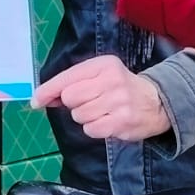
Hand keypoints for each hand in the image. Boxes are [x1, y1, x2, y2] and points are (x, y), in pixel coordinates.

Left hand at [30, 55, 170, 141]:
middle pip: (70, 98)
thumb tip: (42, 97)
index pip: (67, 77)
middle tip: (90, 102)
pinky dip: (94, 128)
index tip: (36, 101)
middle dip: (74, 104)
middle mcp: (111, 80)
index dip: (48, 90)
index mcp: (103, 65)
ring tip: (102, 111)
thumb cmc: (120, 87)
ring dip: (85, 117)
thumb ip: (71, 83)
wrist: (158, 101)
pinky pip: (90, 130)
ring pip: (79, 115)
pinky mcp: (121, 122)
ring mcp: (118, 102)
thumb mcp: (100, 75)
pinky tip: (107, 121)